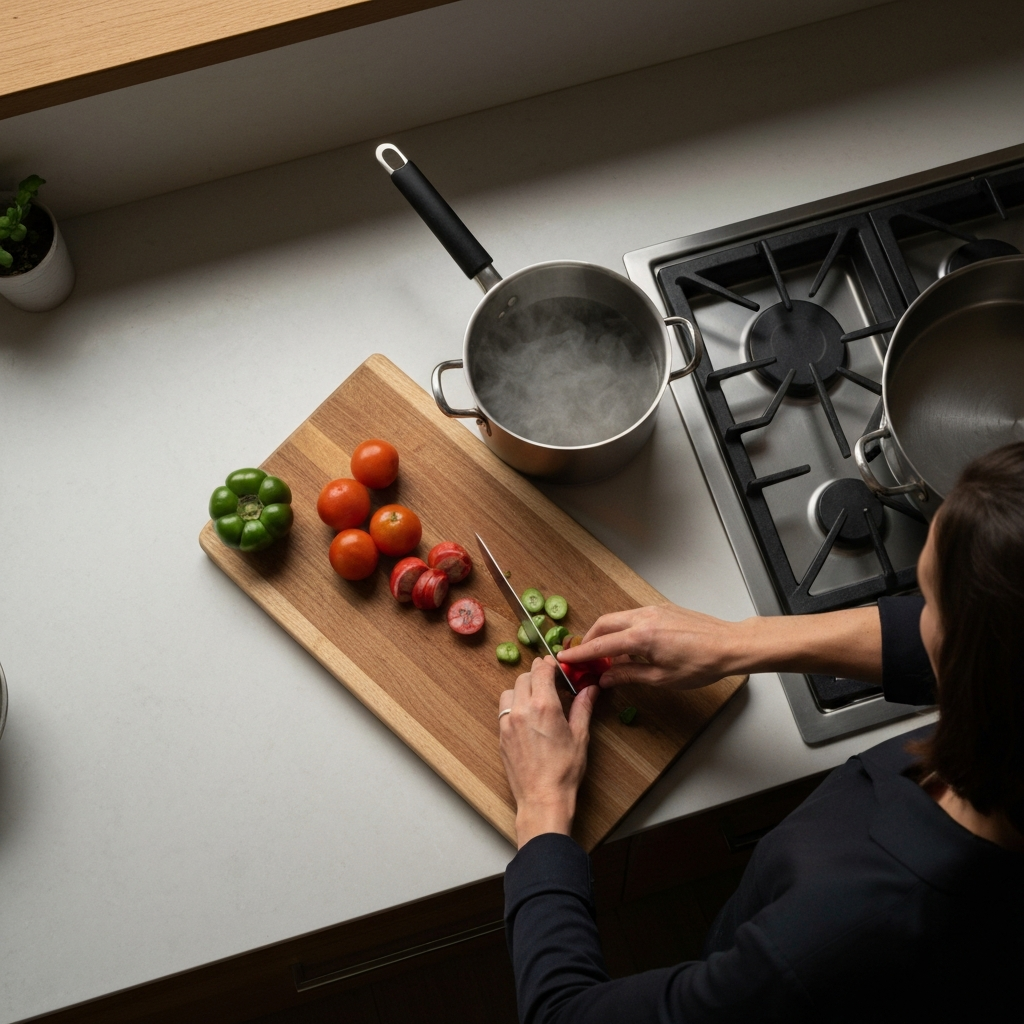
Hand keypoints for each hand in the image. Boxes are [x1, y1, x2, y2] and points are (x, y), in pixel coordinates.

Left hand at [498, 656, 598, 847]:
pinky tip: (527, 716)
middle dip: (537, 675)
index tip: (557, 666)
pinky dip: (514, 705)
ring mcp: (508, 722)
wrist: (543, 798)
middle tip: (551, 682)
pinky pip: (503, 709)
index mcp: (544, 706)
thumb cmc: (564, 771)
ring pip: (510, 691)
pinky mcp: (501, 735)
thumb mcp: (580, 736)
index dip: (550, 663)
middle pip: (524, 677)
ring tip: (537, 699)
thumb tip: (590, 689)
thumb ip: (583, 707)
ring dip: (522, 689)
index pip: (541, 670)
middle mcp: (522, 710)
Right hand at [557, 604, 739, 689]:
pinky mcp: (663, 609)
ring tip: (608, 655)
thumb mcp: (662, 678)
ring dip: (608, 634)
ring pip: (619, 618)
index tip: (565, 657)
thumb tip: (607, 678)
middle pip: (604, 624)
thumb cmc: (701, 664)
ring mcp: (654, 610)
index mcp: (642, 637)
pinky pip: (634, 617)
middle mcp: (645, 618)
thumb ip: (629, 675)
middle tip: (583, 656)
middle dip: (590, 639)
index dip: (581, 653)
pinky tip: (629, 646)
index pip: (602, 645)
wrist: (729, 645)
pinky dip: (624, 629)